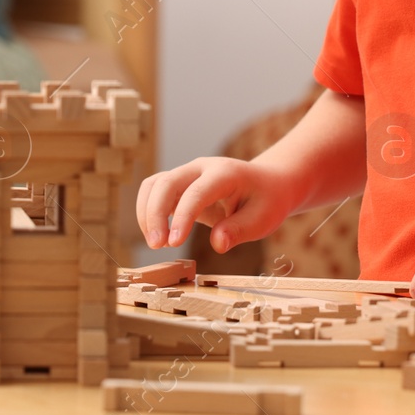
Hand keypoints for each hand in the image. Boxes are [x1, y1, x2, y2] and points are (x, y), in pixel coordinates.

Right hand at [136, 156, 300, 251]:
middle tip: (156, 246)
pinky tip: (160, 235)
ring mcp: (188, 173)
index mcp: (225, 173)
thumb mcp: (262, 219)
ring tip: (156, 243)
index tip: (174, 243)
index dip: (182, 217)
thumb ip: (239, 231)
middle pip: (166, 183)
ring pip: (154, 185)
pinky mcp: (180, 184)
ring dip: (147, 213)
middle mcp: (202, 168)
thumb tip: (217, 244)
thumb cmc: (266, 201)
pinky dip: (149, 212)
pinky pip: (155, 191)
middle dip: (155, 214)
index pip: (196, 192)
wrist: (268, 184)